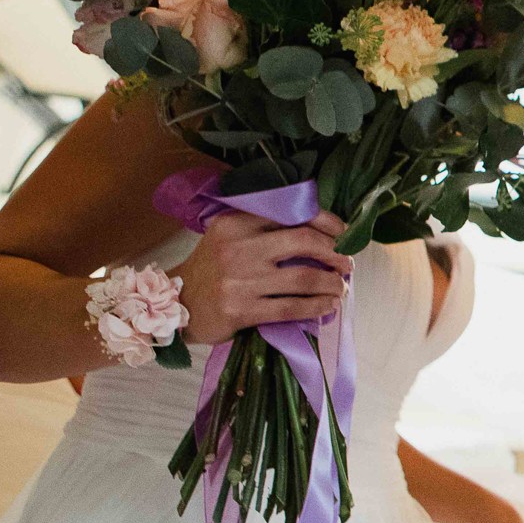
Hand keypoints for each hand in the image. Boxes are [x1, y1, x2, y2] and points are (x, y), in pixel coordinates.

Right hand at [170, 210, 349, 343]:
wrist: (177, 303)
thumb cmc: (213, 267)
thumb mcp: (230, 236)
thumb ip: (264, 228)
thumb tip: (321, 231)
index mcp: (236, 222)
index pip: (291, 213)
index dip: (326, 222)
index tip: (343, 233)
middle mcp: (239, 247)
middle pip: (304, 241)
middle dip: (334, 252)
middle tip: (346, 263)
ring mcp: (240, 280)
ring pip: (303, 278)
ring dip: (331, 283)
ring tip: (341, 286)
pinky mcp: (242, 310)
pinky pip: (291, 308)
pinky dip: (316, 307)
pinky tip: (328, 306)